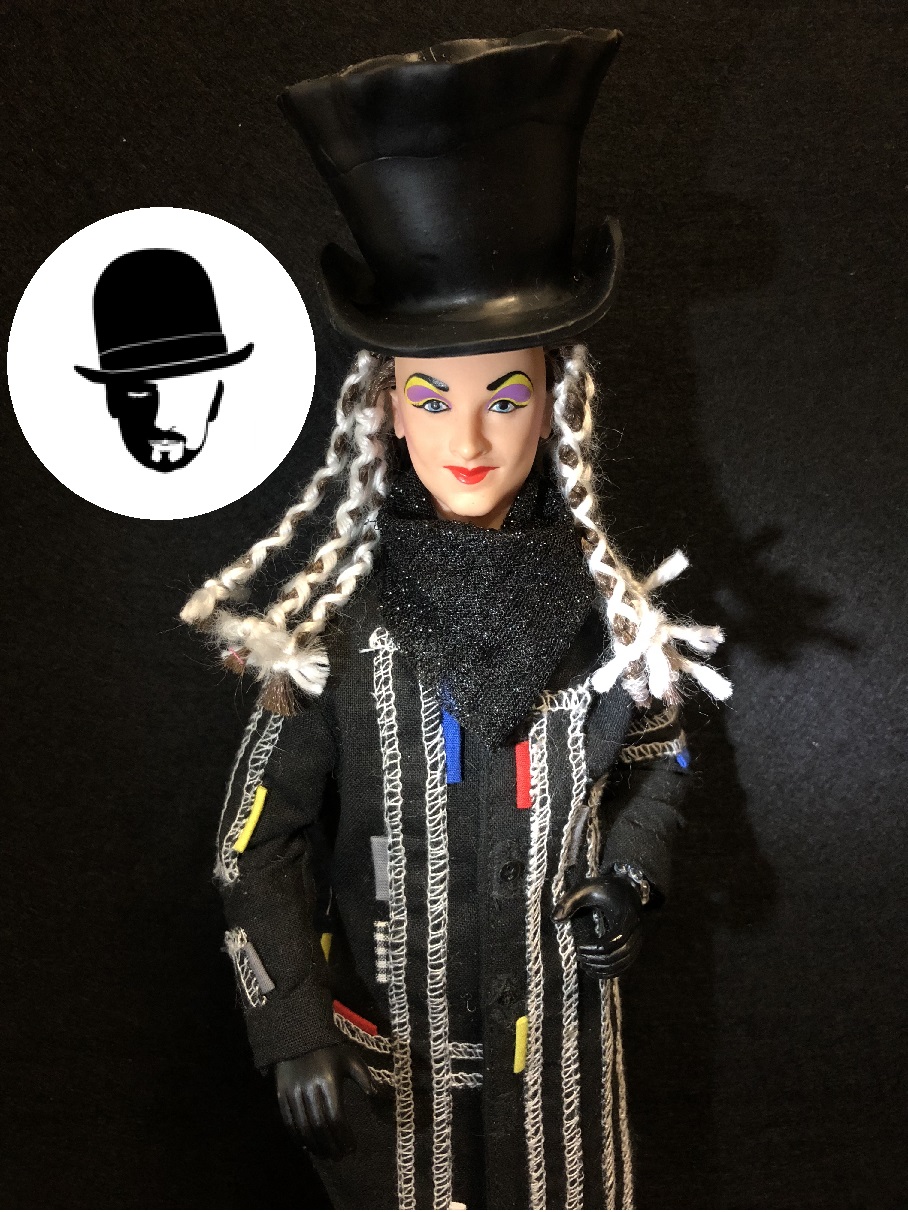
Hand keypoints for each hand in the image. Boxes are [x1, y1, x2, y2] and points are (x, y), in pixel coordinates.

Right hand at [275, 1044, 374, 1158]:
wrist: (298, 1036)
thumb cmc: (329, 1051)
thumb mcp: (350, 1059)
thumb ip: (365, 1078)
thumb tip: (379, 1096)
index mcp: (329, 1081)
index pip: (336, 1117)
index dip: (344, 1136)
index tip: (351, 1148)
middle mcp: (309, 1088)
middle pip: (319, 1126)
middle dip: (330, 1145)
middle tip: (339, 1157)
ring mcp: (293, 1092)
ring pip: (303, 1127)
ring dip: (315, 1145)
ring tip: (326, 1154)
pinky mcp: (280, 1094)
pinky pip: (288, 1122)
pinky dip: (298, 1137)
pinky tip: (308, 1145)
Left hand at [552, 875, 643, 978]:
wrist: (626, 889)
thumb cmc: (605, 889)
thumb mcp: (586, 888)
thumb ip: (570, 901)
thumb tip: (555, 919)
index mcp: (627, 917)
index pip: (615, 940)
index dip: (596, 948)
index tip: (579, 946)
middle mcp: (636, 932)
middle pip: (618, 955)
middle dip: (597, 960)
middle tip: (579, 957)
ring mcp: (636, 942)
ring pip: (622, 964)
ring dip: (602, 968)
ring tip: (583, 964)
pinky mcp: (633, 948)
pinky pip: (624, 966)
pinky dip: (609, 972)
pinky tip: (593, 971)